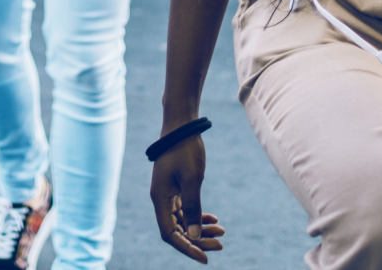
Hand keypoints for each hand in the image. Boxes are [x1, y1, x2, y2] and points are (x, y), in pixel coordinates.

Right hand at [150, 137, 223, 262]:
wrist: (182, 126)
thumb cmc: (185, 150)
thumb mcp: (193, 179)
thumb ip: (194, 208)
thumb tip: (196, 236)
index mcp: (160, 199)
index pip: (170, 234)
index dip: (187, 248)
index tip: (206, 257)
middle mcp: (161, 199)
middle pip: (177, 230)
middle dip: (198, 240)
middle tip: (220, 245)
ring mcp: (167, 194)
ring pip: (183, 221)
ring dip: (200, 229)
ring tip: (221, 233)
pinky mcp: (175, 188)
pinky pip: (185, 210)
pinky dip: (199, 216)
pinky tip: (214, 218)